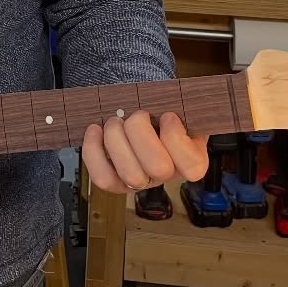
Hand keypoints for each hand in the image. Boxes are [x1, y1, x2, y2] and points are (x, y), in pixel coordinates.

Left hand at [81, 111, 208, 194]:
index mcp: (191, 157)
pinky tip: (94, 129)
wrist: (141, 110)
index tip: (168, 115)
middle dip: (141, 133)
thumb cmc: (162, 106)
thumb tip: (168, 107)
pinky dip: (94, 152)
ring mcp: (142, 182)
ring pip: (131, 175)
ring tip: (115, 120)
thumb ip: (179, 105)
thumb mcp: (179, 103)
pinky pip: (104, 178)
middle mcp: (168, 175)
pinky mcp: (117, 182)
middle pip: (158, 168)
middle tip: (138, 114)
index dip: (176, 138)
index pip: (193, 166)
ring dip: (117, 140)